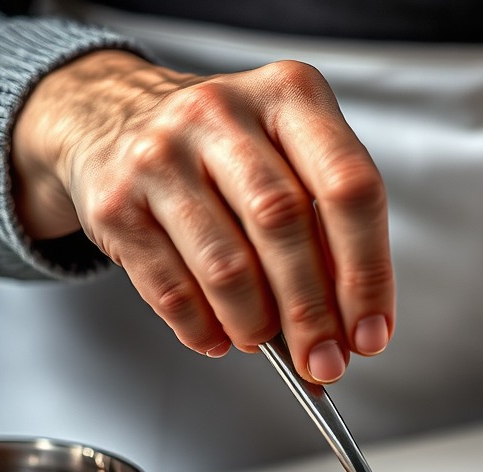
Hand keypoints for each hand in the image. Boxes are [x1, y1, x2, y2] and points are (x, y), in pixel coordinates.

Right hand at [11, 51, 393, 382]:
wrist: (112, 117)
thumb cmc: (227, 152)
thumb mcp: (290, 160)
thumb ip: (327, 231)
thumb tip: (350, 328)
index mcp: (289, 97)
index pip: (348, 188)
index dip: (367, 273)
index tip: (370, 333)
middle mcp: (222, 113)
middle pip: (284, 226)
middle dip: (313, 314)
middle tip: (325, 362)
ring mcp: (161, 154)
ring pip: (227, 266)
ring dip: (256, 325)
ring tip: (265, 341)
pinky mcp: (116, 202)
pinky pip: (171, 290)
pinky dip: (204, 328)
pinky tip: (219, 337)